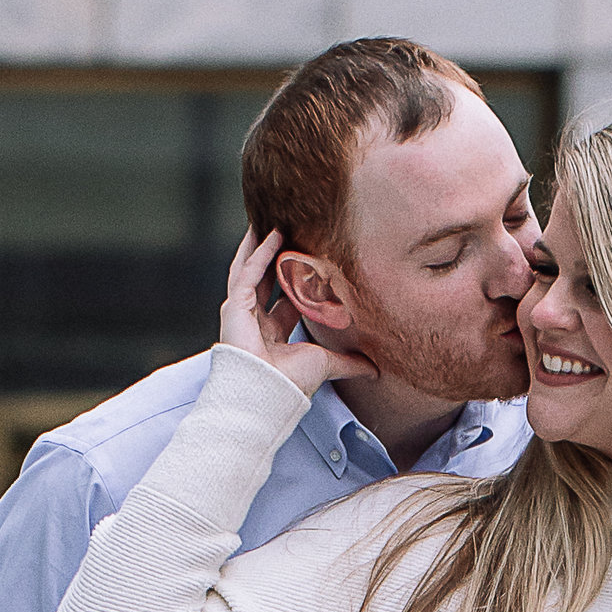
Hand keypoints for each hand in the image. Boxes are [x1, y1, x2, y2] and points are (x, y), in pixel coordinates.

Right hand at [220, 226, 372, 399]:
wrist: (269, 394)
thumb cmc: (291, 382)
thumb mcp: (326, 363)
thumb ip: (349, 363)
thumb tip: (376, 370)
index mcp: (273, 332)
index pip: (285, 296)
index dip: (297, 274)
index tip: (312, 254)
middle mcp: (255, 319)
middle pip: (265, 277)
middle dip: (276, 253)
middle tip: (288, 227)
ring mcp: (242, 312)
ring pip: (251, 268)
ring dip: (261, 244)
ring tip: (271, 217)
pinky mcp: (235, 306)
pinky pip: (248, 272)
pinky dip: (259, 253)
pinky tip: (271, 233)